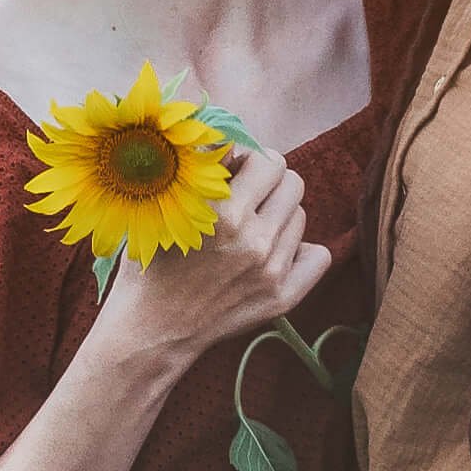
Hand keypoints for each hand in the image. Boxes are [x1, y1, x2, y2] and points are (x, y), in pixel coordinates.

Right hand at [95, 144, 328, 369]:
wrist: (152, 330)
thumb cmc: (151, 262)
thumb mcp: (161, 207)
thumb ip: (199, 170)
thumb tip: (230, 140)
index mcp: (220, 211)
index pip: (265, 159)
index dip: (248, 159)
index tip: (234, 170)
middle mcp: (251, 238)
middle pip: (292, 181)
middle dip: (270, 182)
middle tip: (248, 195)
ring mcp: (270, 269)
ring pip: (300, 215)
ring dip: (278, 215)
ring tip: (249, 230)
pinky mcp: (282, 296)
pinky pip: (319, 255)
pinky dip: (301, 250)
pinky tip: (273, 253)